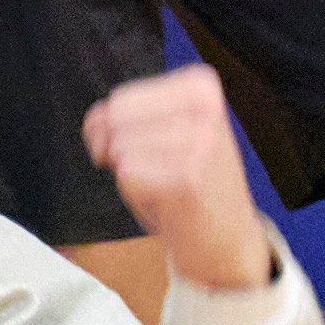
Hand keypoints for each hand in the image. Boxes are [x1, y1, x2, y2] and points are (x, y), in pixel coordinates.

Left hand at [82, 66, 281, 294]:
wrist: (228, 240)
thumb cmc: (186, 183)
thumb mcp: (159, 133)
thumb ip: (119, 116)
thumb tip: (97, 125)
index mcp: (200, 85)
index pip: (120, 99)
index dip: (115, 132)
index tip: (148, 151)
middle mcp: (205, 105)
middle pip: (116, 121)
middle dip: (120, 152)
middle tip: (158, 172)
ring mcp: (200, 139)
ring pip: (120, 150)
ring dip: (133, 177)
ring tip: (168, 187)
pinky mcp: (188, 176)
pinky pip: (127, 176)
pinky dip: (138, 196)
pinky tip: (169, 203)